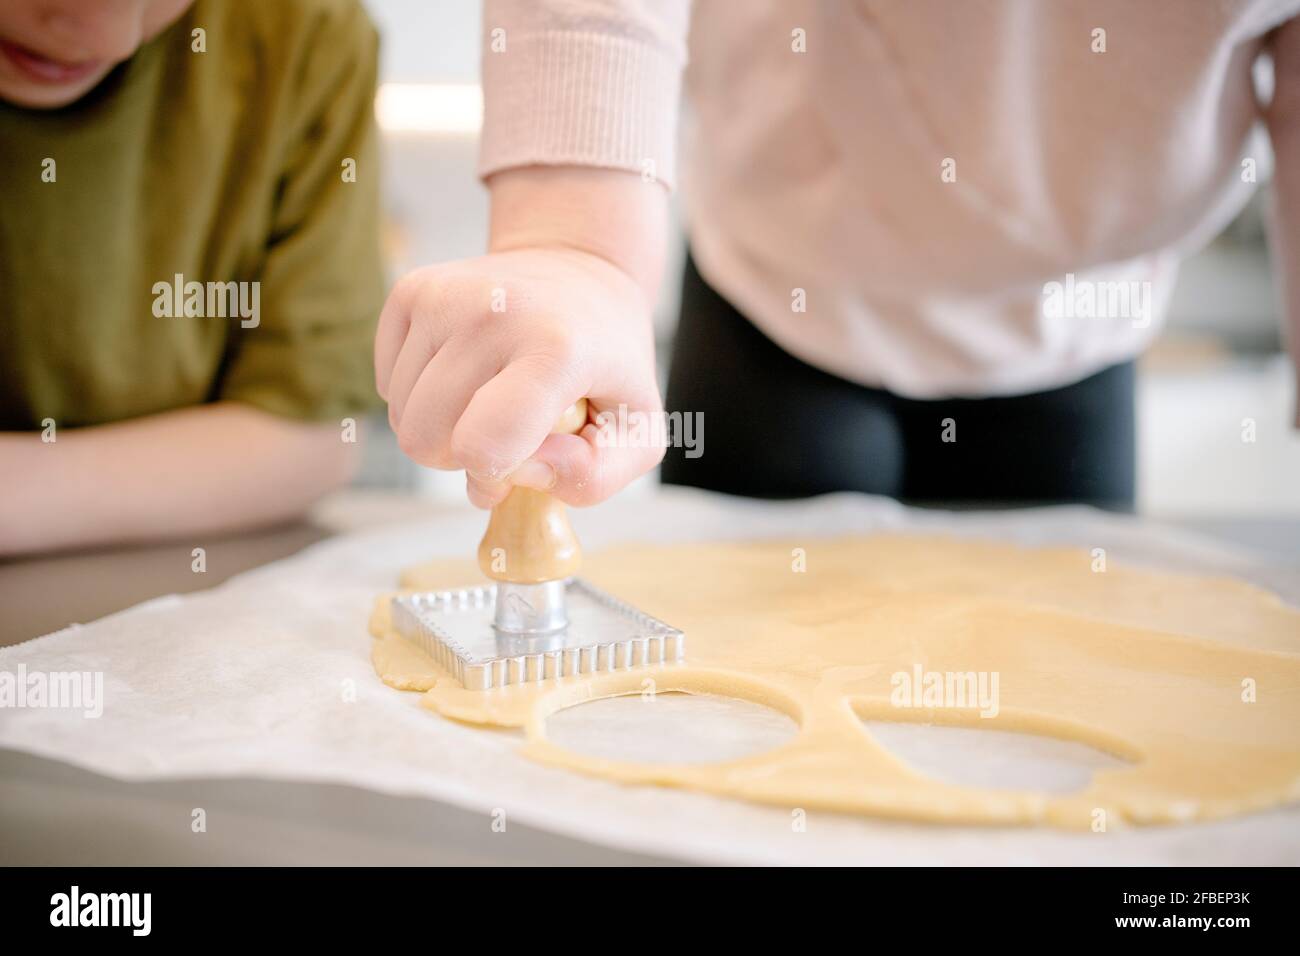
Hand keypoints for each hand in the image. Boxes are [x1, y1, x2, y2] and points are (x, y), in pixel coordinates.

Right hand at [375, 246, 665, 507]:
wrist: (580, 270)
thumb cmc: (609, 361)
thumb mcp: (638, 431)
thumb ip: (592, 478)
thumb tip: (518, 474)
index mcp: (555, 350)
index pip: (482, 445)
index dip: (491, 475)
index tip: (525, 460)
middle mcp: (492, 313)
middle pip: (424, 439)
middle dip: (460, 456)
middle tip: (507, 430)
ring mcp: (444, 297)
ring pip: (400, 416)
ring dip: (442, 426)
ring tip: (490, 397)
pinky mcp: (412, 291)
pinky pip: (386, 385)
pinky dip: (420, 394)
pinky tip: (466, 373)